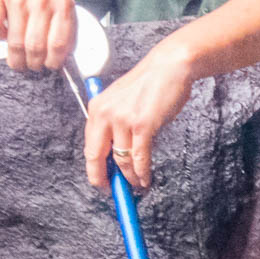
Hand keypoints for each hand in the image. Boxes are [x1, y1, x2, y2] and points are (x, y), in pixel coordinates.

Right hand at [0, 0, 75, 70]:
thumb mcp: (61, 7)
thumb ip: (63, 30)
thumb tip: (61, 61)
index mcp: (62, 5)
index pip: (58, 44)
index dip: (53, 61)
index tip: (49, 66)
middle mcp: (41, 0)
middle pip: (36, 46)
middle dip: (33, 63)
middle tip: (30, 65)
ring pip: (15, 41)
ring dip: (16, 57)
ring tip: (17, 60)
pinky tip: (3, 35)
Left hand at [84, 41, 192, 190]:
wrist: (170, 66)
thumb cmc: (149, 84)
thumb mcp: (121, 101)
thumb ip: (114, 124)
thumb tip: (115, 156)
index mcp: (97, 109)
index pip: (89, 148)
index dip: (95, 170)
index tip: (101, 183)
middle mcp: (105, 115)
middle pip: (97, 158)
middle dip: (105, 180)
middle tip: (115, 192)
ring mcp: (123, 120)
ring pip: (122, 161)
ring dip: (131, 178)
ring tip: (138, 185)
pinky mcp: (143, 126)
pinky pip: (139, 159)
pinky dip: (143, 173)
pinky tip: (146, 180)